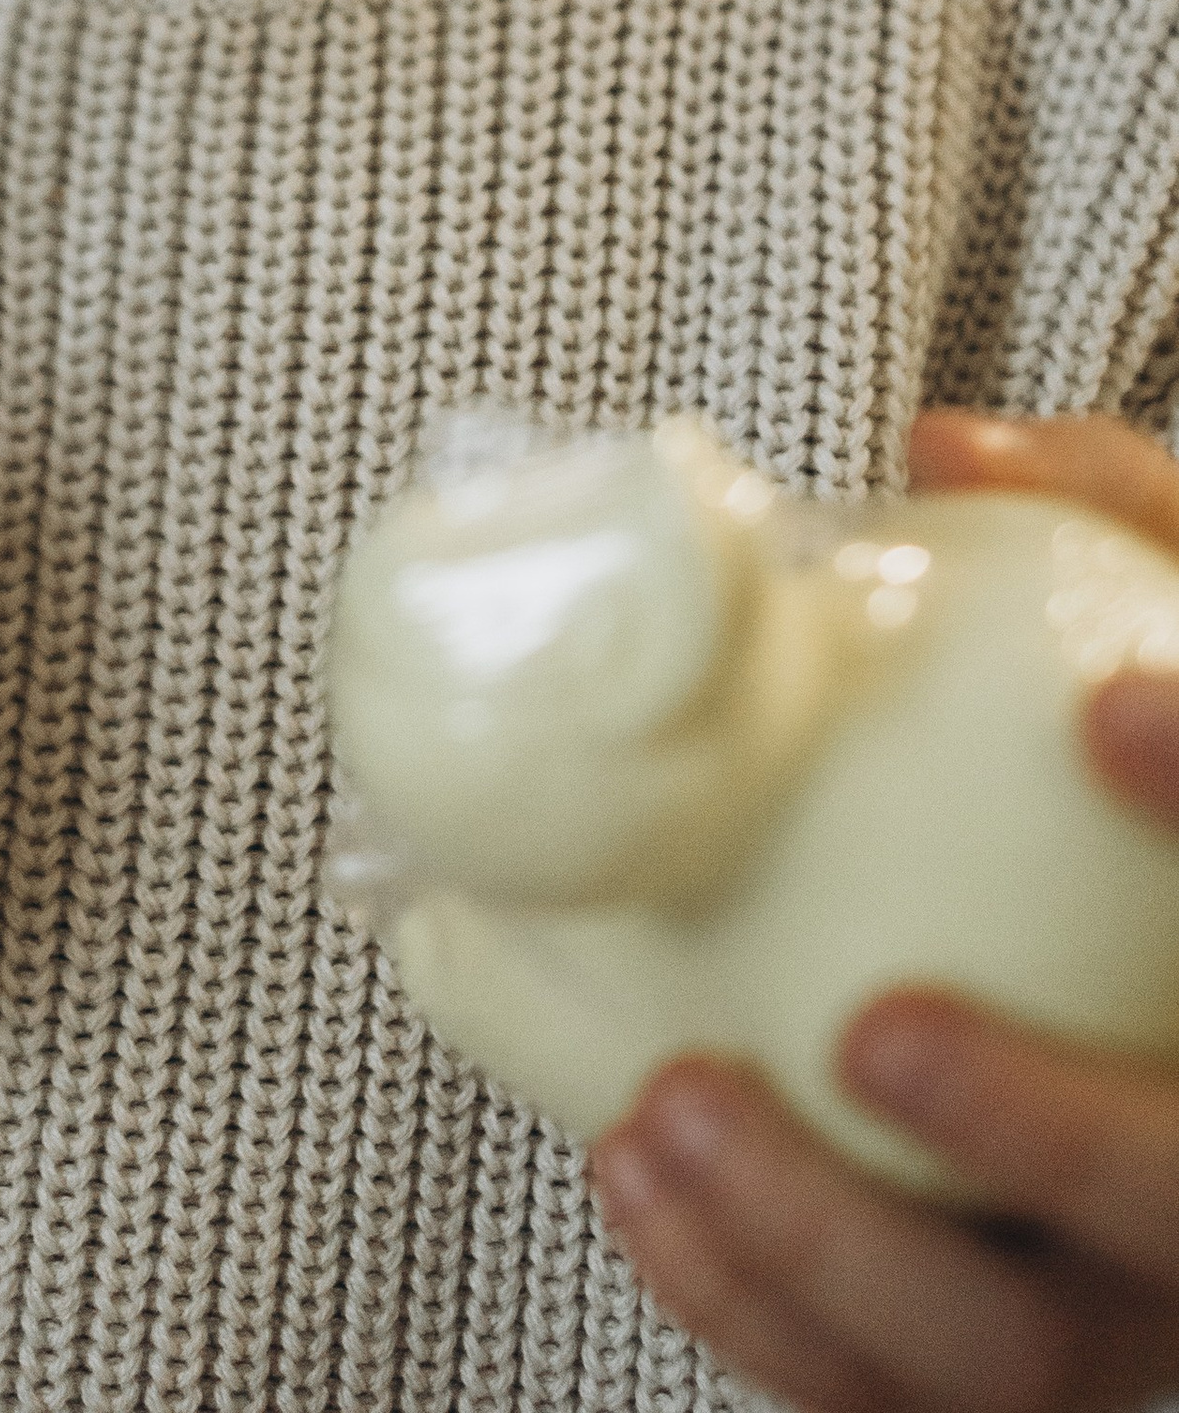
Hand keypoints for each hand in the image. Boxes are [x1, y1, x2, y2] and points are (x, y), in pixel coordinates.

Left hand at [592, 409, 1178, 1412]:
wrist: (1114, 954)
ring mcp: (1128, 1297)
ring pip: (1023, 1356)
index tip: (1109, 711)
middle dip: (1054, 1139)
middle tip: (875, 1028)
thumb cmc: (1137, 768)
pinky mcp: (1001, 1357)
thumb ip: (1104, 510)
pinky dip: (756, 1303)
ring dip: (838, 1255)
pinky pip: (883, 1391)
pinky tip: (635, 1159)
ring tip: (672, 1109)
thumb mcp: (1171, 617)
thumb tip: (947, 444)